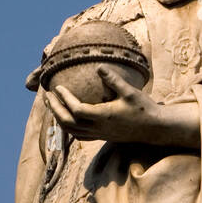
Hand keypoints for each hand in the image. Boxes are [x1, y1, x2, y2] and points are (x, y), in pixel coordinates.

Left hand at [44, 66, 199, 147]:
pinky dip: (69, 126)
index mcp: (103, 117)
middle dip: (55, 109)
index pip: (76, 109)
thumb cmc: (144, 108)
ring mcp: (100, 134)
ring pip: (72, 131)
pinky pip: (80, 135)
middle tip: (47, 95)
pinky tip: (67, 116)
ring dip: (59, 118)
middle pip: (68, 122)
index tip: (57, 87)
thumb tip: (98, 66)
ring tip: (52, 105)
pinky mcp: (102, 136)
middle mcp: (98, 128)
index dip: (64, 99)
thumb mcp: (130, 92)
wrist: (154, 128)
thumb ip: (113, 79)